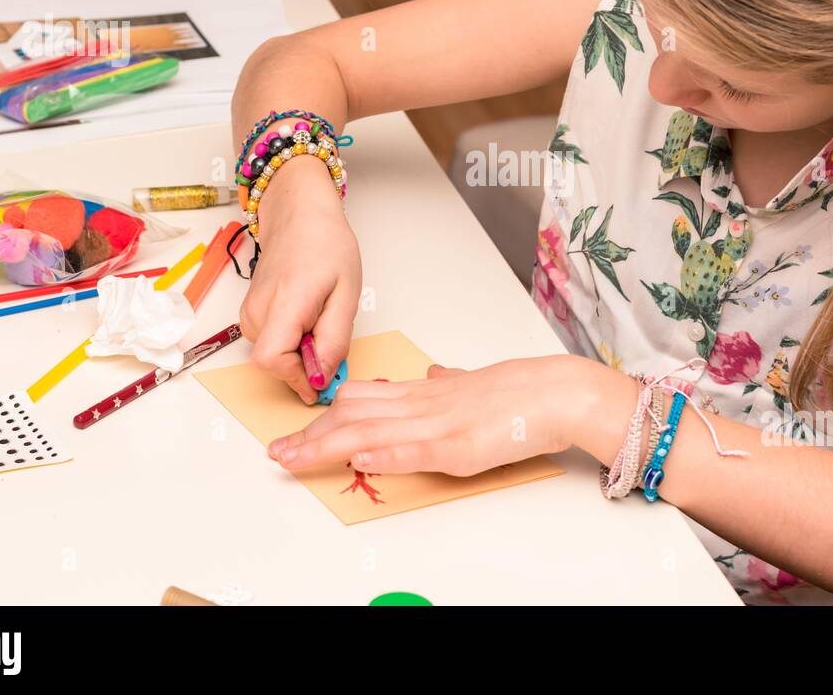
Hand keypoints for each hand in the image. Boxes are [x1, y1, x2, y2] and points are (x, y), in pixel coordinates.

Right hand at [238, 157, 360, 403]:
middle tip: (332, 334)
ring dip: (301, 349)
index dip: (298, 378)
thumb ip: (334, 339)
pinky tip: (309, 314)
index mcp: (283, 303)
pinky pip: (273, 342)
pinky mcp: (251, 314)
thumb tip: (322, 376)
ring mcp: (250, 313)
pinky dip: (293, 339)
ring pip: (276, 354)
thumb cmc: (325, 245)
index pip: (273, 361)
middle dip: (306, 363)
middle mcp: (257, 312)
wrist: (299, 214)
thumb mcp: (346, 293)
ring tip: (322, 315)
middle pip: (276, 363)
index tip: (323, 379)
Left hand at [267, 356, 594, 475]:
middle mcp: (424, 404)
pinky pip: (414, 449)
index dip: (324, 416)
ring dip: (327, 447)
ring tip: (293, 459)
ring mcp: (439, 424)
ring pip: (372, 431)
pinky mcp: (459, 445)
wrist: (555, 391)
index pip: (362, 399)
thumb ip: (449, 382)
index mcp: (426, 391)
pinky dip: (383, 455)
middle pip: (354, 415)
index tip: (295, 432)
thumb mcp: (475, 382)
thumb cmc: (520, 392)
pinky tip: (358, 460)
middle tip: (276, 452)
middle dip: (310, 436)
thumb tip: (434, 374)